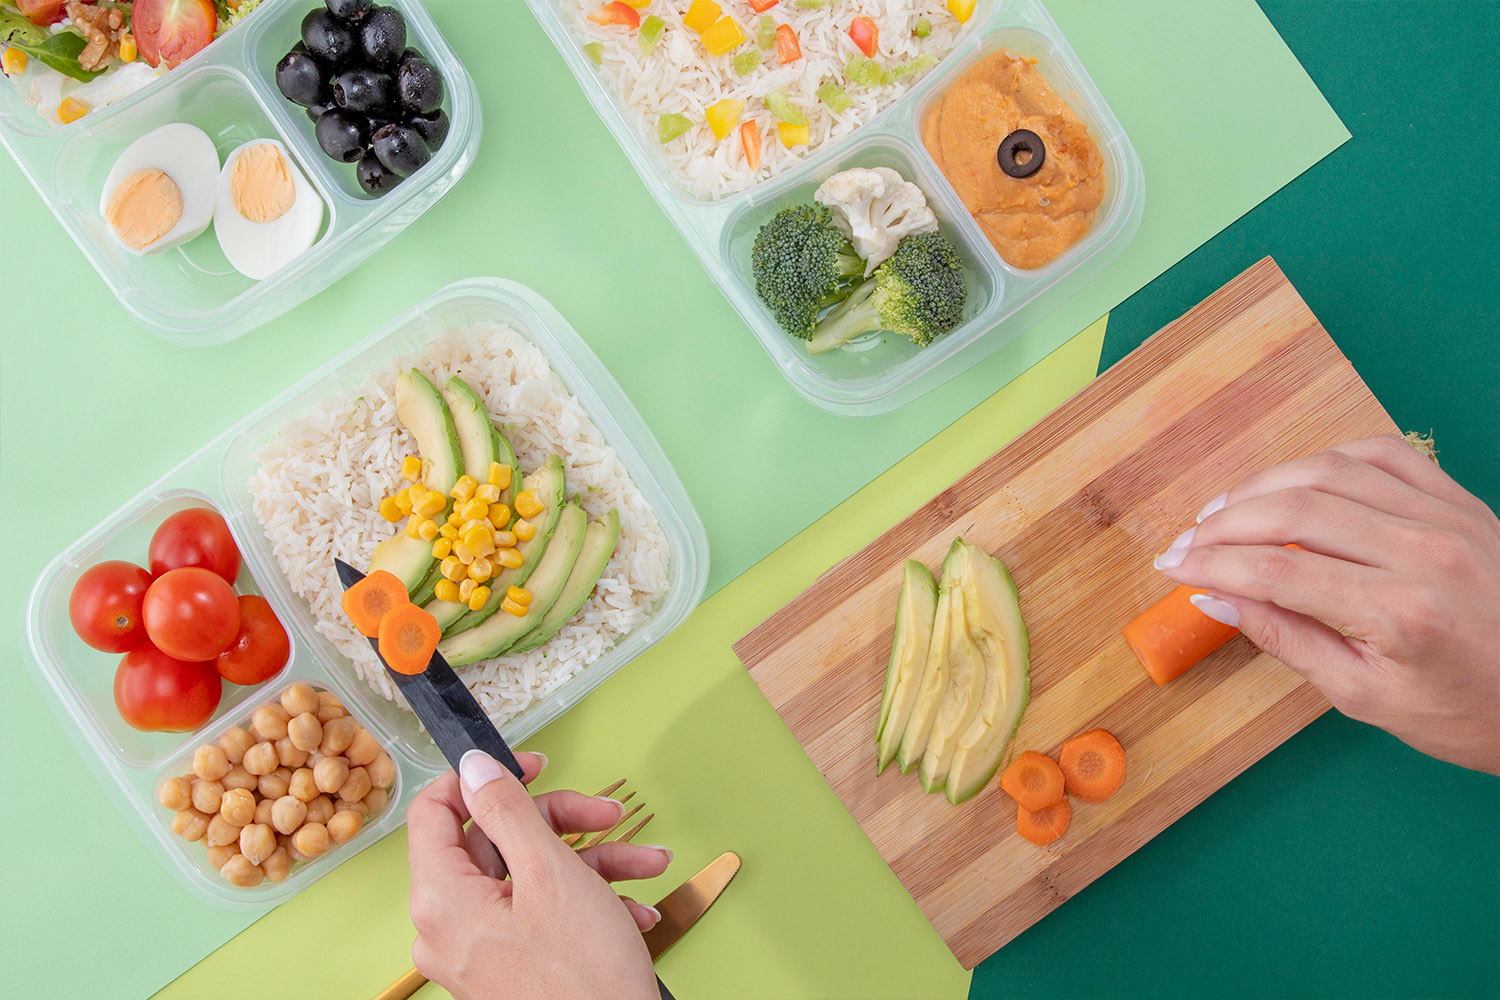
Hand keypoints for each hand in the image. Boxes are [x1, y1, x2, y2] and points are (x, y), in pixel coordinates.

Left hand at [406, 750, 671, 999]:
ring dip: (592, 861)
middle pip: (495, 842)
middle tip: (606, 814)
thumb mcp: (550, 873)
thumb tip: (475, 767)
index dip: (481, 777)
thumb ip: (507, 810)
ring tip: (644, 862)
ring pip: (528, 877)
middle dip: (563, 823)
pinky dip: (588, 900)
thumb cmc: (583, 980)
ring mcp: (479, 950)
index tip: (526, 765)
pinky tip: (634, 905)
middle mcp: (449, 928)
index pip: (433, 812)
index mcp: (442, 900)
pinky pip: (539, 913)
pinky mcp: (507, 966)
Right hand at [1154, 434, 1499, 773]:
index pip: (1276, 568)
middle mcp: (1423, 551)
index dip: (1211, 561)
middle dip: (1224, 522)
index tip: (1171, 565)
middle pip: (1294, 510)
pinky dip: (1326, 459)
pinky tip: (1294, 482)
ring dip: (1263, 485)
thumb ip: (1285, 639)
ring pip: (1330, 470)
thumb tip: (1215, 597)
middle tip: (1185, 540)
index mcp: (1397, 612)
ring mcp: (1447, 517)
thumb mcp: (1364, 697)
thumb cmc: (1465, 711)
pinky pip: (1381, 455)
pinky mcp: (1461, 500)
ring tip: (1224, 510)